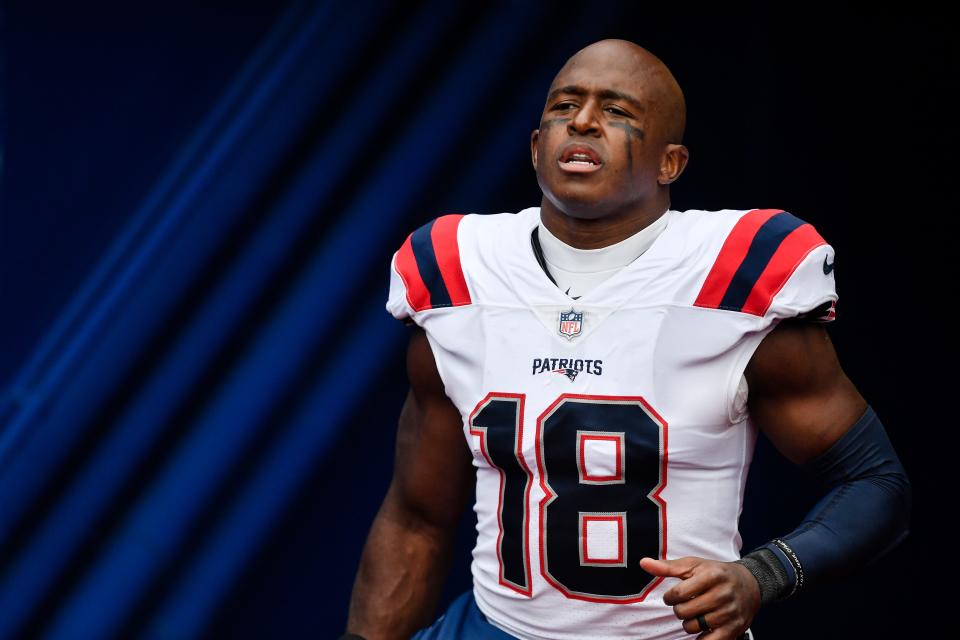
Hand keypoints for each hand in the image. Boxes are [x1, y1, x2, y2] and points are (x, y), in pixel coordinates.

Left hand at [640, 556, 759, 638]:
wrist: (750, 584)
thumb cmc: (716, 573)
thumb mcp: (694, 565)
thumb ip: (667, 567)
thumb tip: (643, 563)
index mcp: (711, 576)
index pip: (678, 593)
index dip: (669, 597)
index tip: (672, 596)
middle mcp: (722, 594)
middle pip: (684, 611)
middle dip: (679, 609)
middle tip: (685, 605)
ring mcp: (729, 613)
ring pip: (693, 626)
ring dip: (688, 622)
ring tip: (694, 614)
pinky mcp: (734, 628)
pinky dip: (700, 638)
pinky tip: (701, 629)